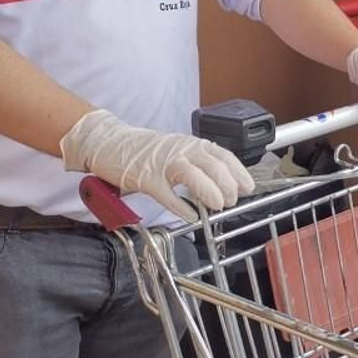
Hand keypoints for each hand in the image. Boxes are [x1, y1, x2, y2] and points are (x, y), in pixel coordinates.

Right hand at [60, 110, 253, 221]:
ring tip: (217, 206)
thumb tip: (221, 183)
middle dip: (228, 185)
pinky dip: (180, 206)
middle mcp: (181, 150)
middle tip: (231, 200)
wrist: (109, 141)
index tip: (248, 187)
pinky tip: (190, 216)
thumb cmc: (145, 149)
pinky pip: (166, 194)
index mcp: (192, 144)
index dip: (239, 172)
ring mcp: (162, 163)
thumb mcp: (179, 150)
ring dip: (209, 192)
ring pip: (193, 175)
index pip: (224, 156)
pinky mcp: (145, 178)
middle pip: (213, 166)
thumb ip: (198, 164)